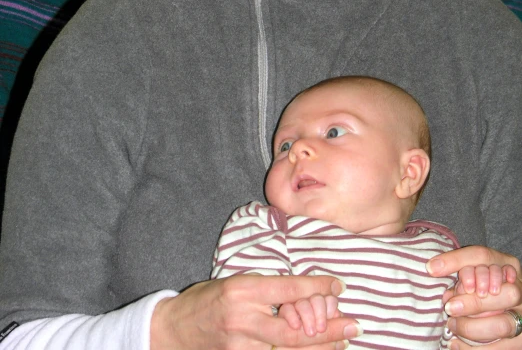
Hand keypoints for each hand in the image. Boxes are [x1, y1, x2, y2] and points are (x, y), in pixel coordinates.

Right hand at [150, 274, 360, 349]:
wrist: (171, 330)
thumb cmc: (205, 301)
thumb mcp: (233, 283)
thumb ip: (264, 290)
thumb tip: (301, 293)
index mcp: (241, 290)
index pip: (287, 288)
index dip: (316, 287)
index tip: (338, 285)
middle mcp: (242, 318)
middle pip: (293, 327)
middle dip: (328, 327)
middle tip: (354, 324)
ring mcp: (240, 346)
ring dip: (319, 347)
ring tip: (343, 341)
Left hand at [427, 246, 521, 346]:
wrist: (504, 307)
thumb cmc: (481, 284)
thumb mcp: (472, 270)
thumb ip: (457, 269)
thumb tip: (433, 272)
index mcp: (507, 264)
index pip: (482, 256)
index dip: (458, 262)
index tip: (433, 271)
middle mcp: (519, 289)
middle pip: (502, 291)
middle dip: (473, 302)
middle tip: (449, 307)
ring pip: (502, 324)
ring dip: (472, 328)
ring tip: (452, 325)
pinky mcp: (519, 341)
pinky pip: (500, 348)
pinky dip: (475, 348)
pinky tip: (456, 344)